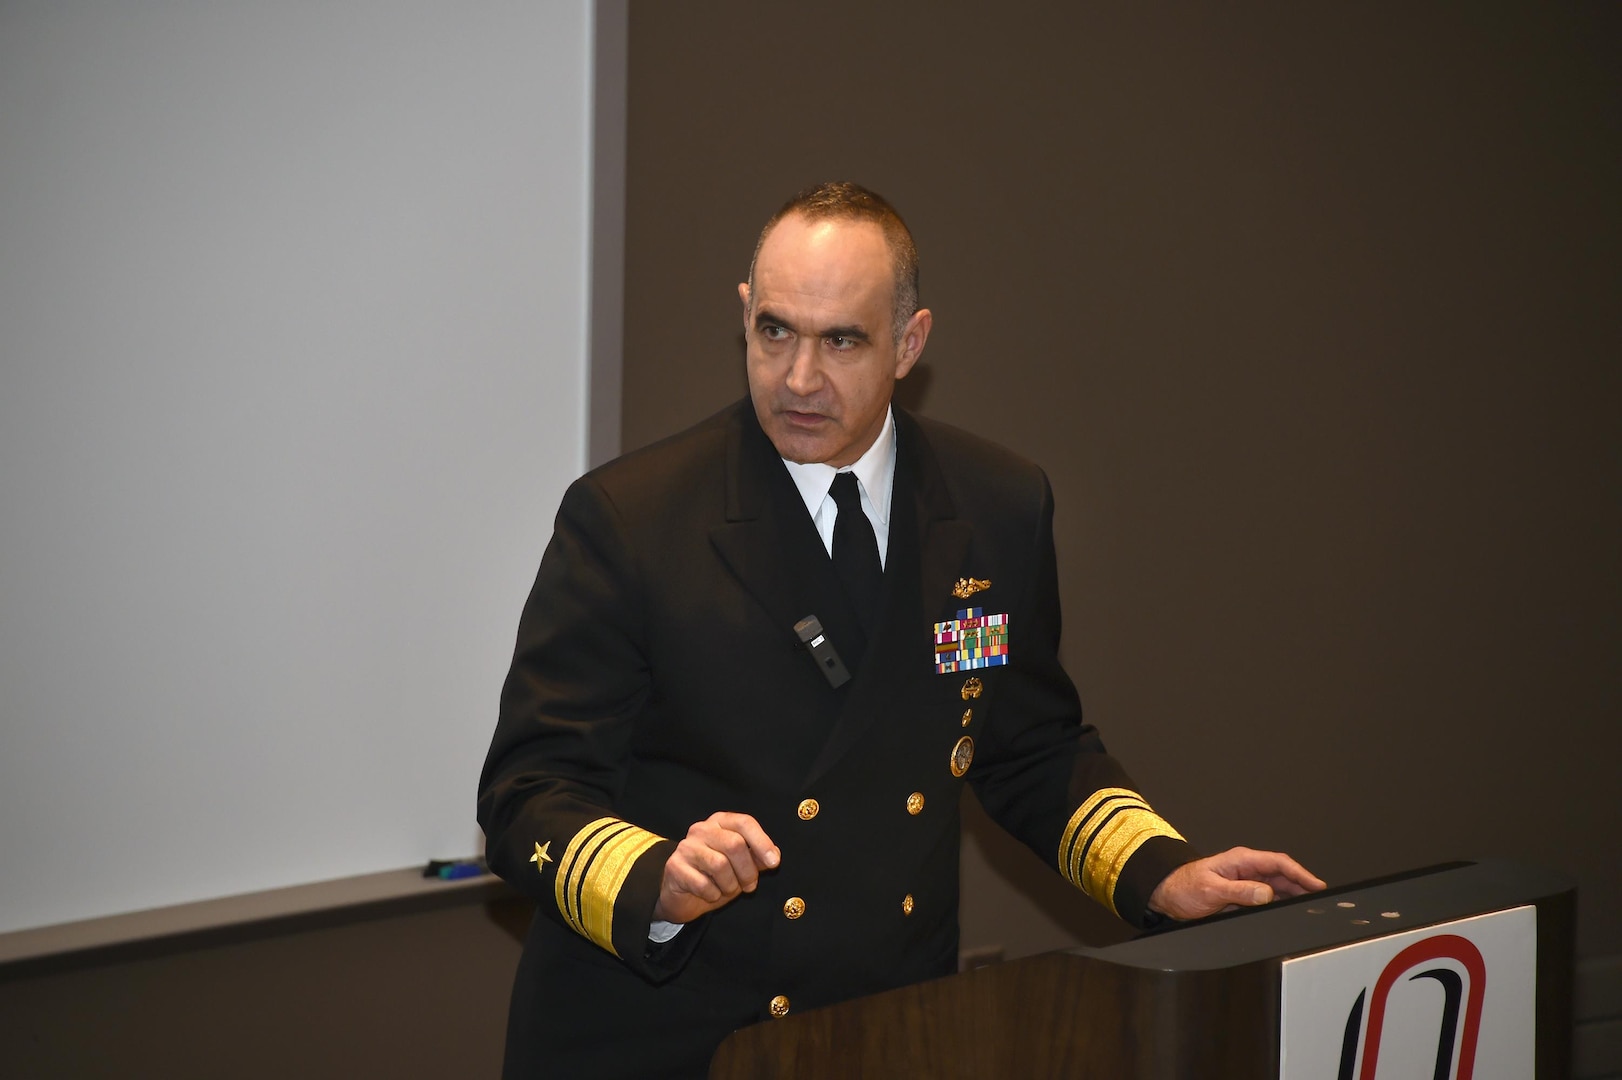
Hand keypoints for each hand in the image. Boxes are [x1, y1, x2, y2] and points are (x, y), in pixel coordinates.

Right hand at [653, 812, 779, 923]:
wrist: (681, 896)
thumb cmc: (714, 877)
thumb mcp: (740, 867)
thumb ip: (756, 858)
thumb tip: (775, 854)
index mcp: (720, 822)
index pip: (744, 822)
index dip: (762, 842)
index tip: (774, 862)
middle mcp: (701, 829)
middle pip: (734, 844)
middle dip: (748, 871)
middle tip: (750, 886)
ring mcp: (686, 847)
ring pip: (719, 864)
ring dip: (730, 885)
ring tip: (728, 890)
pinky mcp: (674, 866)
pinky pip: (703, 884)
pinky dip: (713, 895)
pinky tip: (710, 894)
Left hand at [1148, 846, 1325, 920]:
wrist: (1168, 895)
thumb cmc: (1184, 887)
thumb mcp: (1211, 889)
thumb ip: (1240, 891)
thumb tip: (1267, 893)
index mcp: (1240, 860)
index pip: (1277, 862)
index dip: (1300, 873)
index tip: (1316, 884)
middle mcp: (1245, 868)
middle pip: (1282, 874)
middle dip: (1302, 884)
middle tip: (1319, 899)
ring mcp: (1245, 881)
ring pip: (1277, 886)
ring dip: (1293, 894)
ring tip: (1308, 906)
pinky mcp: (1242, 894)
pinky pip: (1267, 897)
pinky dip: (1280, 902)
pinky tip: (1288, 910)